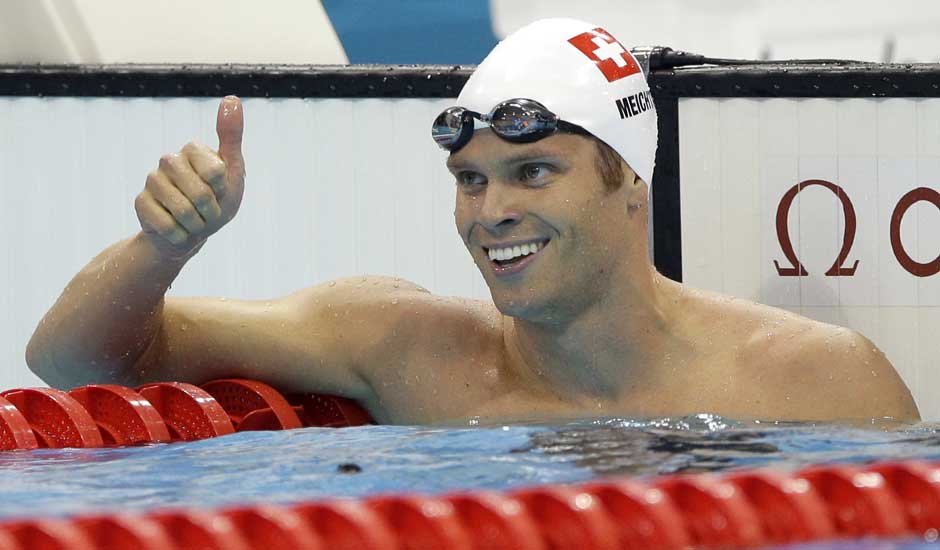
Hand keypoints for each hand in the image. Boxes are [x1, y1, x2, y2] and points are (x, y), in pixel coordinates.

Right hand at [135, 96, 245, 257]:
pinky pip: (165, 224)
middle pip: (200, 194)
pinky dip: (180, 234)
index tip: (220, 191)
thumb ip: (231, 136)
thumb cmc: (218, 200)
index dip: (223, 191)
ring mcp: (152, 179)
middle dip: (211, 212)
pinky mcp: (140, 201)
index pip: (216, 173)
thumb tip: (232, 98)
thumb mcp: (233, 171)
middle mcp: (169, 159)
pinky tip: (178, 229)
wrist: (192, 232)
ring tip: (194, 221)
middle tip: (209, 212)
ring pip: (182, 211)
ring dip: (197, 225)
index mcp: (193, 149)